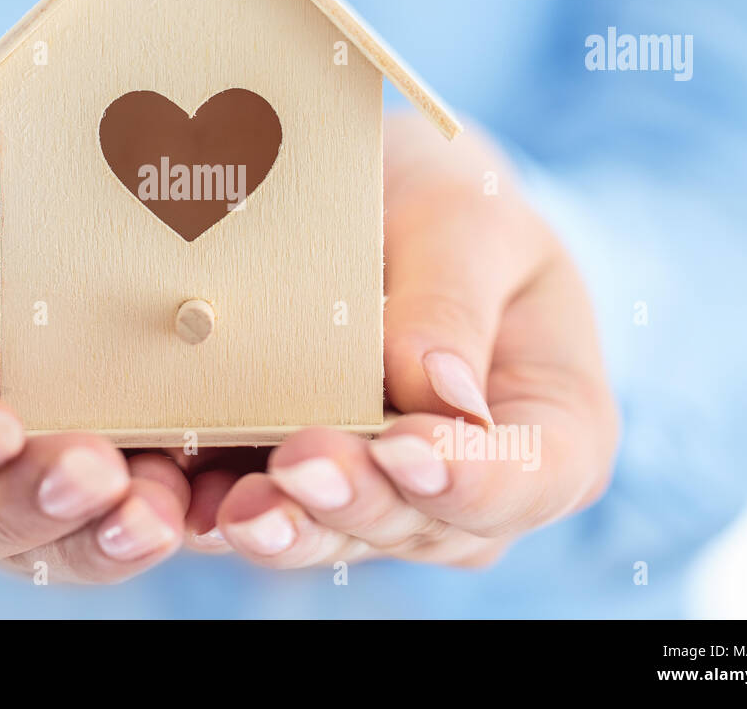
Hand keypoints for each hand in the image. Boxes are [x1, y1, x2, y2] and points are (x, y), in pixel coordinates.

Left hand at [186, 113, 618, 567]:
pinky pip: (275, 515)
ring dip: (288, 526)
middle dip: (356, 499)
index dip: (470, 477)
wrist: (385, 210)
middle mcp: (475, 487)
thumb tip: (442, 393)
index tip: (406, 447)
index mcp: (555, 429)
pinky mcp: (308, 490)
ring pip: (342, 535)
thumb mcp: (470, 223)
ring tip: (238, 508)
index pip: (530, 475)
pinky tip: (190, 507)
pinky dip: (228, 516)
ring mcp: (389, 499)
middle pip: (423, 521)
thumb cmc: (453, 211)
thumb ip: (457, 301)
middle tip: (299, 464)